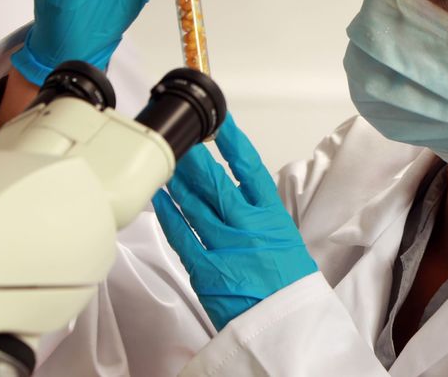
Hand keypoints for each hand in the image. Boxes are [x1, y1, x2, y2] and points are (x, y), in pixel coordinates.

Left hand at [152, 113, 317, 330]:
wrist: (285, 324)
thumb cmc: (286, 285)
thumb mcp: (284, 240)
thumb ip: (260, 215)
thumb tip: (238, 192)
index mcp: (272, 218)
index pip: (251, 171)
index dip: (234, 144)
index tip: (221, 124)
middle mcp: (248, 227)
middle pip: (216, 184)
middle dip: (195, 159)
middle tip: (180, 137)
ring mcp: (225, 247)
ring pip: (194, 206)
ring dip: (177, 182)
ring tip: (165, 161)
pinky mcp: (206, 268)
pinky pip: (182, 235)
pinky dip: (169, 215)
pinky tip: (160, 198)